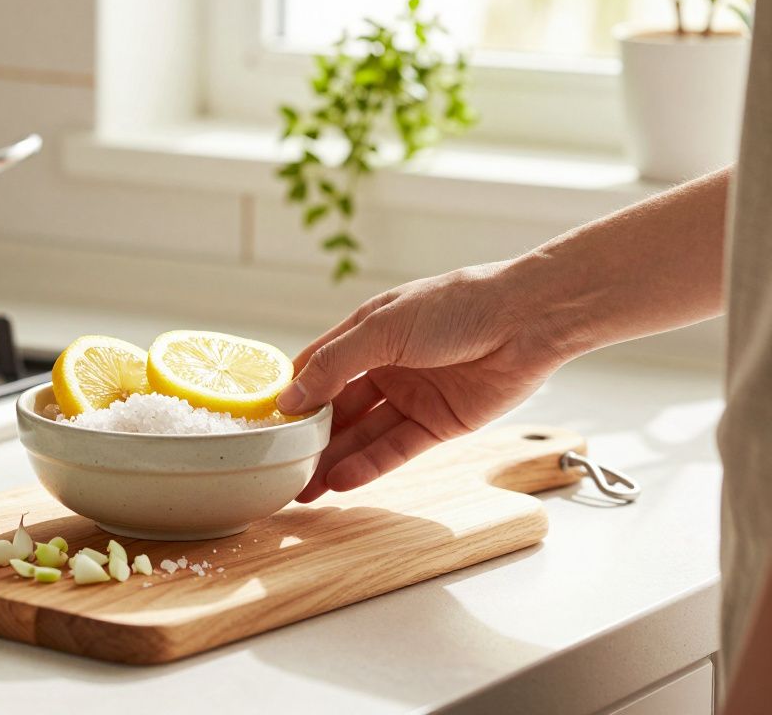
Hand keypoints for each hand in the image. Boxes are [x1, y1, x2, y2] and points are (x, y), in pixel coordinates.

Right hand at [278, 261, 570, 500]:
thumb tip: (289, 398)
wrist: (528, 320)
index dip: (293, 396)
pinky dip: (369, 465)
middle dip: (311, 439)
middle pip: (338, 409)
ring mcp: (412, 396)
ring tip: (303, 487)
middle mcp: (386, 365)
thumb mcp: (383, 328)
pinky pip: (396, 449)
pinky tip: (341, 481)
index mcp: (367, 333)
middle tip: (280, 469)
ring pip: (363, 434)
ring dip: (334, 460)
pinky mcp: (439, 423)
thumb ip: (334, 364)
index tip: (266, 425)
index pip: (318, 369)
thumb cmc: (458, 306)